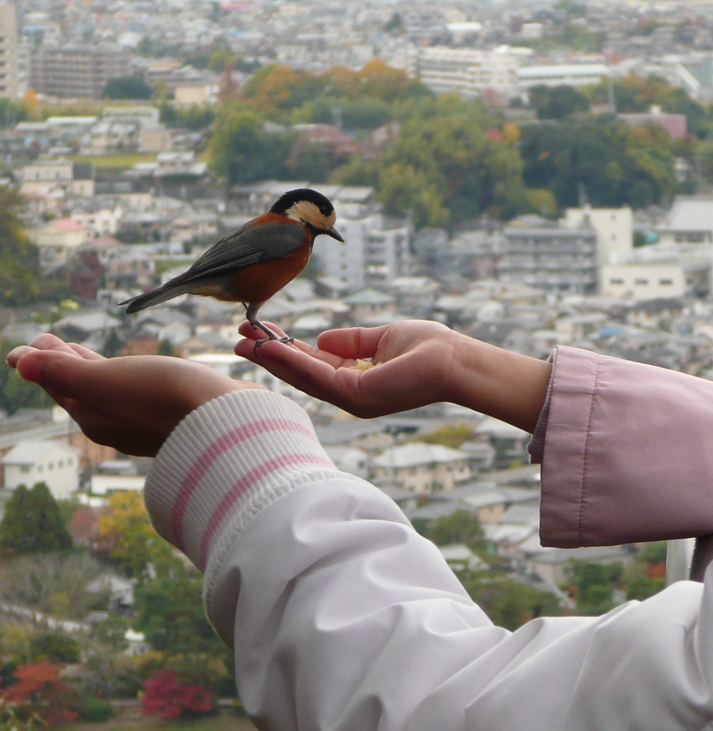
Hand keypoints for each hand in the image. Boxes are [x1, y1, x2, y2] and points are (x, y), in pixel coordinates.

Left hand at [7, 334, 257, 456]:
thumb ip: (63, 373)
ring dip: (95, 370)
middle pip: (83, 390)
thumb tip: (19, 363)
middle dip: (65, 365)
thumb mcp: (106, 382)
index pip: (59, 386)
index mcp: (95, 418)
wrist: (230, 422)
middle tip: (50, 343)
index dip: (42, 363)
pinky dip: (126, 378)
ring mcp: (149, 423)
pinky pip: (139, 394)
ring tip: (86, 354)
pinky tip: (137, 374)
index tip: (27, 344)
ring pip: (112, 392)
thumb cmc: (166, 399)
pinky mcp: (177, 416)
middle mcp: (119, 425)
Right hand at [235, 320, 551, 431]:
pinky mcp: (357, 396)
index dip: (285, 350)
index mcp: (356, 381)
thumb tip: (323, 339)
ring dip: (272, 360)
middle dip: (268, 357)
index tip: (260, 334)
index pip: (313, 366)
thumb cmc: (429, 348)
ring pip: (303, 378)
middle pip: (301, 375)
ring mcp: (353, 400)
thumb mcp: (381, 339)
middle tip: (237, 340)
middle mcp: (350, 396)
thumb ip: (352, 342)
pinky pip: (317, 377)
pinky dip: (292, 362)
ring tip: (243, 343)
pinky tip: (271, 349)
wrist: (455, 360)